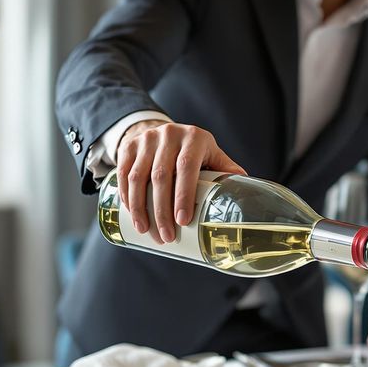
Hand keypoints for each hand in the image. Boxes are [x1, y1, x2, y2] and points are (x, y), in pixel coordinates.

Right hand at [116, 120, 244, 242]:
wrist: (163, 130)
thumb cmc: (192, 150)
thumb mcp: (211, 154)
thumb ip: (225, 170)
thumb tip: (245, 192)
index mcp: (195, 138)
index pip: (186, 167)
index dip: (183, 195)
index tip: (182, 221)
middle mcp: (169, 135)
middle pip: (160, 176)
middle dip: (161, 210)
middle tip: (165, 236)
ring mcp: (146, 139)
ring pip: (137, 177)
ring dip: (139, 208)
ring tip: (146, 230)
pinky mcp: (128, 146)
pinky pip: (122, 173)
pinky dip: (125, 196)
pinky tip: (131, 213)